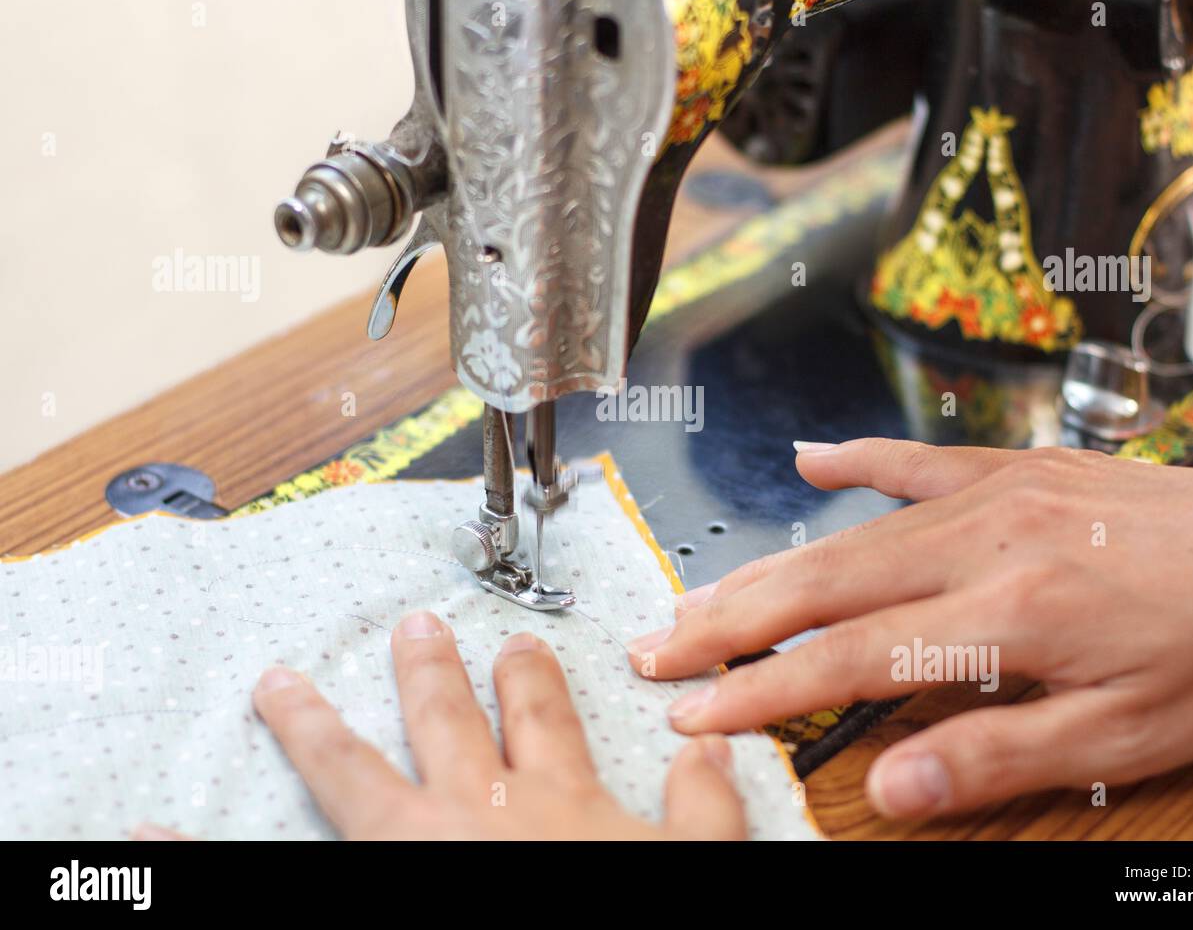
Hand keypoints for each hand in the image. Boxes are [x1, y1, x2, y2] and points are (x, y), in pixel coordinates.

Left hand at [138, 611, 744, 839]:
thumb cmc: (625, 918)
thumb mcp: (687, 866)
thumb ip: (702, 809)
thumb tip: (712, 750)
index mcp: (555, 801)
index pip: (542, 720)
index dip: (532, 679)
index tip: (520, 646)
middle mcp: (476, 808)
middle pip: (446, 721)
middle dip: (431, 670)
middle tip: (415, 628)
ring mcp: (411, 843)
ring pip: (352, 769)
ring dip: (312, 724)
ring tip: (276, 685)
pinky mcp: (365, 876)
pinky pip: (268, 866)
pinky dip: (192, 852)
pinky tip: (144, 831)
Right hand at [628, 439, 1192, 818]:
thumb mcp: (1128, 734)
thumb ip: (1000, 755)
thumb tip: (897, 785)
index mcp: (1010, 611)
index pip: (848, 658)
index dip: (759, 689)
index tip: (693, 710)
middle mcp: (985, 540)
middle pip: (821, 584)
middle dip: (727, 621)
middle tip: (653, 645)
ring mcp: (996, 493)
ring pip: (850, 531)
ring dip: (765, 565)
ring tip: (698, 592)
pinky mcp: (1017, 469)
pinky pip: (918, 461)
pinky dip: (857, 461)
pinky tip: (808, 460)